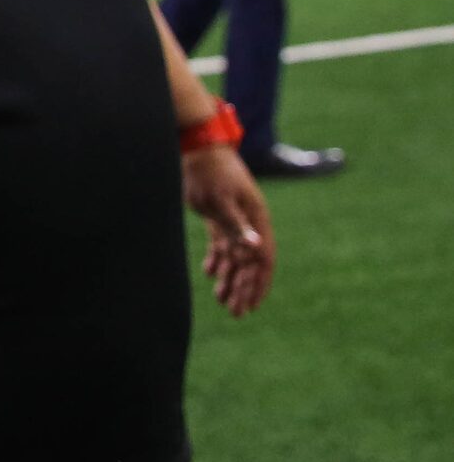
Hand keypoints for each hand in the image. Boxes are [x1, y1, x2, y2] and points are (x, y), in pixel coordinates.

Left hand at [183, 144, 274, 315]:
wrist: (198, 149)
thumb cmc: (211, 173)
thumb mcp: (223, 201)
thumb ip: (237, 226)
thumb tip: (255, 249)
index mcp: (257, 220)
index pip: (263, 260)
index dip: (258, 284)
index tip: (252, 305)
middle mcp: (249, 223)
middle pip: (249, 263)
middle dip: (243, 288)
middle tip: (235, 312)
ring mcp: (234, 219)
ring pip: (235, 256)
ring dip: (230, 278)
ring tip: (222, 300)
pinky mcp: (218, 215)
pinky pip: (222, 243)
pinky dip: (217, 259)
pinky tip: (210, 273)